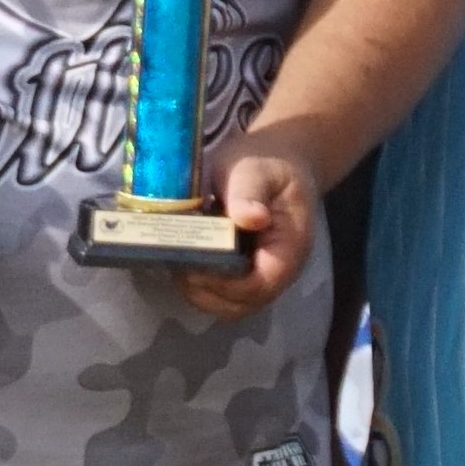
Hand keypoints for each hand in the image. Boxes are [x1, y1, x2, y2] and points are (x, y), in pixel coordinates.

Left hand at [175, 134, 327, 321]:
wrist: (276, 161)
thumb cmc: (267, 164)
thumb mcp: (257, 170)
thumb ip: (250, 192)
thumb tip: (250, 218)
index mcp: (289, 248)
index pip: (261, 285)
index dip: (226, 284)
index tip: (194, 265)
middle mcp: (277, 270)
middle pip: (242, 304)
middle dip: (206, 292)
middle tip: (176, 263)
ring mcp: (259, 274)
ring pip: (228, 304)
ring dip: (198, 291)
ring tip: (175, 261)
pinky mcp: (242, 272)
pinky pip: (220, 292)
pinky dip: (198, 283)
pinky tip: (181, 259)